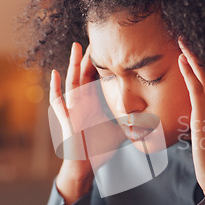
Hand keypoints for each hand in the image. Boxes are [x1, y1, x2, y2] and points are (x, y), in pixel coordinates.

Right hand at [50, 42, 123, 204]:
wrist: (86, 165)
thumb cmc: (98, 148)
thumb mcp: (118, 130)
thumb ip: (130, 122)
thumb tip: (149, 118)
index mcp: (92, 104)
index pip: (94, 79)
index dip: (99, 64)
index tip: (107, 49)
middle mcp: (81, 104)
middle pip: (83, 75)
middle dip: (86, 57)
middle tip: (91, 39)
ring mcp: (72, 110)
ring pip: (71, 82)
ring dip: (73, 64)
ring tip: (76, 47)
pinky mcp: (66, 120)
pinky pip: (58, 102)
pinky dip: (55, 89)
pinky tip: (55, 75)